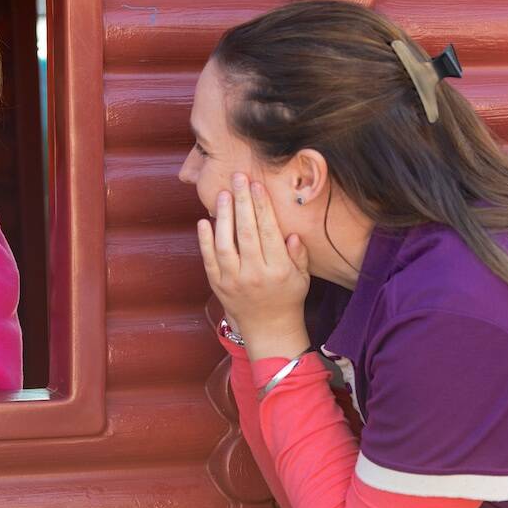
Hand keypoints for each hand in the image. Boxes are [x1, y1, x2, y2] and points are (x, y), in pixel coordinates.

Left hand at [197, 173, 310, 360]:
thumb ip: (299, 255)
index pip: (269, 232)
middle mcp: (255, 274)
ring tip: (223, 194)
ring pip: (225, 243)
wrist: (268, 330)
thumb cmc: (288, 298)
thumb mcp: (303, 278)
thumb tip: (291, 233)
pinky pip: (209, 260)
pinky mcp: (218, 286)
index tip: (257, 185)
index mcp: (278, 270)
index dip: (262, 206)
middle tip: (238, 178)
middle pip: (246, 232)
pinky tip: (205, 221)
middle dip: (242, 202)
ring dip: (223, 217)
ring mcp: (233, 281)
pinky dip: (205, 240)